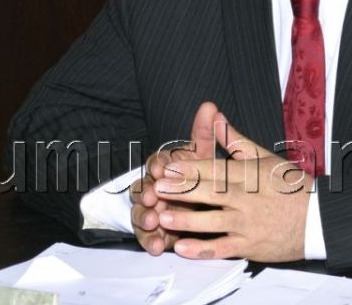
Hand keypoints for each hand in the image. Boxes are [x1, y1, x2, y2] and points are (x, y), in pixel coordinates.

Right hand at [130, 102, 220, 254]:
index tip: (160, 169)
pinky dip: (151, 241)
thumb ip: (205, 133)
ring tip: (153, 222)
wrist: (209, 206)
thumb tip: (210, 106)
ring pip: (140, 213)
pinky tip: (157, 246)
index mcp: (165, 168)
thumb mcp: (206, 156)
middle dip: (145, 193)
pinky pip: (148, 237)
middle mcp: (154, 188)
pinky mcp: (155, 232)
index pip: (155, 163)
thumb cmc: (203, 176)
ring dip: (144, 217)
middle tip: (151, 198)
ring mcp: (152, 211)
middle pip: (141, 188)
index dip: (156, 165)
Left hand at [154, 109, 311, 262]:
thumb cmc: (291, 186)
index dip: (190, 169)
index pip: (215, 170)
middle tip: (157, 189)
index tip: (169, 167)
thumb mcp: (266, 157)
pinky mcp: (250, 246)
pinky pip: (223, 248)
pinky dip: (202, 249)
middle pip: (211, 193)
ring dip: (187, 220)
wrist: (318, 219)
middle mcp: (247, 198)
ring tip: (163, 217)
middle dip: (183, 191)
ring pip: (213, 221)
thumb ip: (236, 140)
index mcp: (249, 175)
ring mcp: (248, 224)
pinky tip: (182, 247)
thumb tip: (215, 117)